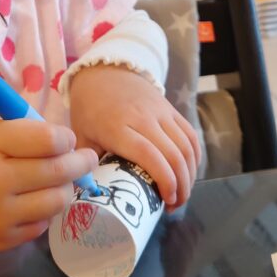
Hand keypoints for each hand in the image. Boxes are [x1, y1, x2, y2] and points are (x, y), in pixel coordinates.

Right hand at [0, 120, 96, 253]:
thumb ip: (18, 135)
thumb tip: (63, 142)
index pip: (49, 140)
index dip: (66, 138)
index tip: (66, 138)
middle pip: (60, 171)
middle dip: (80, 162)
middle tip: (86, 158)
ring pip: (57, 202)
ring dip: (65, 189)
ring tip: (61, 181)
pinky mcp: (0, 242)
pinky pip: (40, 226)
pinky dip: (44, 212)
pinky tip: (35, 201)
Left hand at [69, 66, 200, 209]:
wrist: (104, 71)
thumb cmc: (90, 109)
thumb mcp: (81, 136)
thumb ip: (86, 165)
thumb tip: (91, 197)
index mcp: (117, 127)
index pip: (148, 155)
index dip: (163, 180)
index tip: (165, 201)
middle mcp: (143, 118)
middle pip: (173, 154)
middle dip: (180, 185)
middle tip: (174, 205)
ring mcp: (161, 112)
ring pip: (186, 146)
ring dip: (190, 174)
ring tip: (182, 194)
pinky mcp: (171, 109)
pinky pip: (190, 135)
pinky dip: (195, 157)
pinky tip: (189, 174)